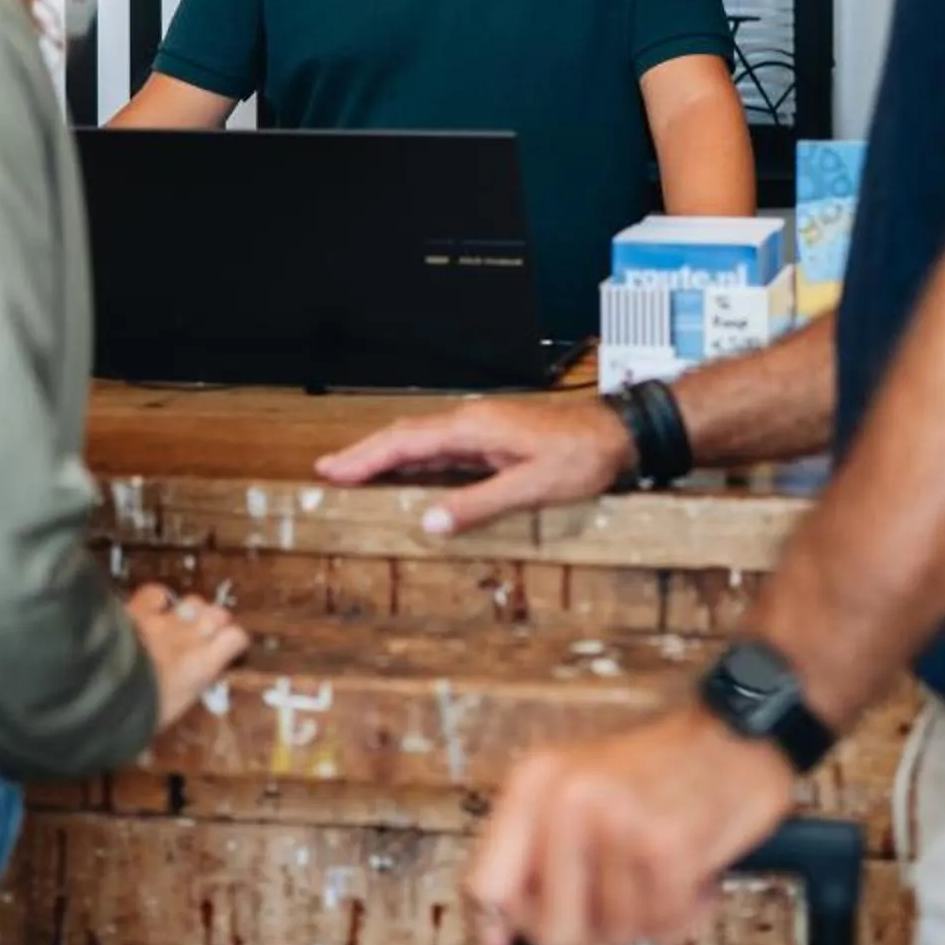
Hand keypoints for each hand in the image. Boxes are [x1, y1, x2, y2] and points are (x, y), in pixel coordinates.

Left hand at [125, 582, 249, 729]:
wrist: (101, 692)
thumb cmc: (138, 715)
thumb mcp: (174, 708)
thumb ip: (190, 687)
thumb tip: (193, 682)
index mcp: (201, 666)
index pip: (235, 638)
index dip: (233, 642)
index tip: (228, 650)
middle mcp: (189, 637)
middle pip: (218, 614)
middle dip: (215, 622)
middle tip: (205, 635)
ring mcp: (164, 621)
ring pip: (194, 602)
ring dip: (192, 610)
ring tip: (182, 620)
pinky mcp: (138, 610)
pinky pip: (157, 593)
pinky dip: (157, 599)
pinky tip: (153, 607)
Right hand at [313, 396, 635, 535]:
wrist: (617, 435)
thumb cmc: (582, 457)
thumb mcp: (531, 488)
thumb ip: (478, 504)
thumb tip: (429, 521)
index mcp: (473, 428)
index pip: (405, 441)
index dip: (365, 457)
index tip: (332, 470)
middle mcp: (471, 422)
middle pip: (405, 436)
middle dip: (364, 453)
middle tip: (327, 471)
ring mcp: (482, 429)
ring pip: (422, 440)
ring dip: (386, 455)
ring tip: (354, 471)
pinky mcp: (493, 439)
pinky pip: (443, 448)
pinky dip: (414, 459)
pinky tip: (406, 473)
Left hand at [467, 704, 797, 944]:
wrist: (739, 731)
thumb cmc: (662, 768)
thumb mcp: (577, 793)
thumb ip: (528, 862)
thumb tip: (493, 939)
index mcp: (536, 783)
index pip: (486, 886)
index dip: (512, 920)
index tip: (533, 924)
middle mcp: (569, 797)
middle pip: (552, 930)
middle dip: (594, 928)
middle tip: (622, 893)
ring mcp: (619, 821)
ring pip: (615, 935)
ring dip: (650, 917)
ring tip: (663, 869)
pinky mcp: (669, 846)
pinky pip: (665, 928)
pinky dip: (686, 913)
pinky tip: (694, 873)